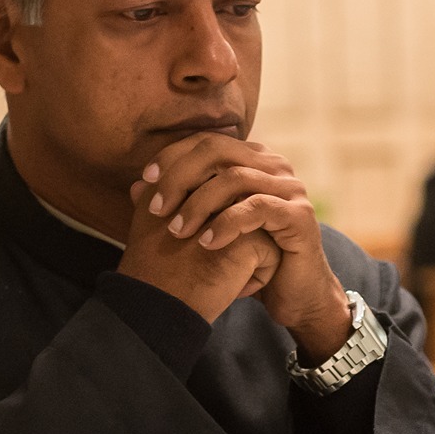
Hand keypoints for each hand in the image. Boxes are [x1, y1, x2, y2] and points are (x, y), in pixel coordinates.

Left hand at [134, 133, 350, 361]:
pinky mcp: (300, 215)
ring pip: (235, 178)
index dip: (172, 156)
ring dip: (198, 203)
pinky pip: (258, 208)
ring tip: (176, 231)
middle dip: (180, 176)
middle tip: (156, 208)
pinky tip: (206, 244)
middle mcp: (274, 166)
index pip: (206, 141)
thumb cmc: (247, 257)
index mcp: (253, 160)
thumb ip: (175, 203)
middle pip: (218, 150)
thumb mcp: (206, 226)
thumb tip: (135, 186)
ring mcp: (290, 188)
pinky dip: (227, 223)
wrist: (291, 293)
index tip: (145, 179)